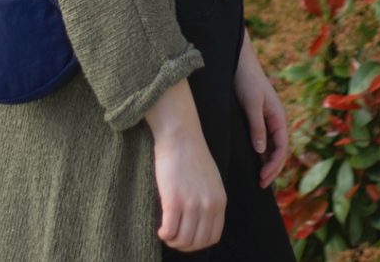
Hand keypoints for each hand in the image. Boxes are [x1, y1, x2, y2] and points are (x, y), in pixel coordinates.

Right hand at [145, 78, 226, 251]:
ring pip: (183, 240)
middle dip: (184, 245)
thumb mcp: (211, 179)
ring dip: (173, 241)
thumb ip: (210, 200)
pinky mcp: (174, 200)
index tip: (186, 237)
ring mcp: (192, 203)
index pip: (213, 236)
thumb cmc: (191, 154)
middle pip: (198, 242)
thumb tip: (200, 223)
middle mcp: (209, 204)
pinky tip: (160, 229)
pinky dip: (164, 234)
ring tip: (166, 232)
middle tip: (173, 236)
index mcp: (220, 200)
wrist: (180, 134)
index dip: (198, 242)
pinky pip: (170, 231)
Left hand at [233, 28, 289, 188]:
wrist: (239, 61)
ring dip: (266, 162)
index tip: (263, 179)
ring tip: (257, 178)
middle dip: (272, 169)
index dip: (274, 166)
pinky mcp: (257, 117)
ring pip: (271, 146)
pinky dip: (260, 152)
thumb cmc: (247, 80)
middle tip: (260, 185)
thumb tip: (261, 152)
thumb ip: (257, 127)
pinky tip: (252, 161)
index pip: (282, 148)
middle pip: (278, 150)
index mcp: (279, 117)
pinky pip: (262, 139)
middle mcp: (276, 120)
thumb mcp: (252, 104)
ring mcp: (267, 119)